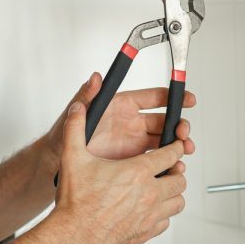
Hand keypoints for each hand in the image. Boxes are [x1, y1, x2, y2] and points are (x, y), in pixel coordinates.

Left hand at [45, 73, 196, 162]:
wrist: (57, 162)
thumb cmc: (64, 135)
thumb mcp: (76, 113)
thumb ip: (87, 95)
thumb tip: (95, 77)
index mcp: (121, 105)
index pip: (153, 97)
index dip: (172, 97)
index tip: (186, 98)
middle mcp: (131, 122)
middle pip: (163, 119)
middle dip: (179, 124)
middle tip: (184, 132)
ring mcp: (133, 141)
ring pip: (163, 140)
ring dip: (177, 143)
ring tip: (185, 150)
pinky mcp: (133, 159)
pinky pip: (156, 158)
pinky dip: (168, 161)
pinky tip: (174, 166)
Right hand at [49, 101, 187, 243]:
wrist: (73, 237)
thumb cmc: (75, 202)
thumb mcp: (73, 158)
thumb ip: (75, 128)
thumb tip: (77, 108)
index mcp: (137, 172)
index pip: (170, 154)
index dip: (176, 146)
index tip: (176, 144)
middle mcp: (149, 193)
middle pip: (179, 178)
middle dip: (176, 170)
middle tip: (167, 168)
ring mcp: (150, 215)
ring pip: (178, 201)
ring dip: (172, 192)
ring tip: (162, 188)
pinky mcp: (147, 232)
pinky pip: (167, 221)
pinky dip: (164, 213)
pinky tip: (151, 209)